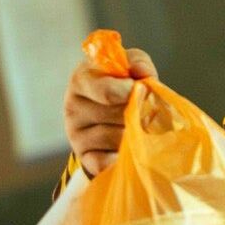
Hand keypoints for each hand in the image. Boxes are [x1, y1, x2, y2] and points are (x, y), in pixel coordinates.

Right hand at [62, 48, 156, 176]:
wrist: (108, 110)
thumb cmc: (121, 82)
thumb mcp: (129, 64)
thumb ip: (138, 63)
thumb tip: (142, 73)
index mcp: (82, 79)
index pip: (107, 91)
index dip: (132, 93)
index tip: (144, 90)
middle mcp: (73, 106)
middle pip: (118, 115)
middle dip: (141, 113)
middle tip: (151, 111)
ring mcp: (75, 134)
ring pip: (117, 137)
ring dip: (137, 133)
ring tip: (143, 126)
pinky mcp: (83, 156)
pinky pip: (106, 162)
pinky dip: (122, 156)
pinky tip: (130, 149)